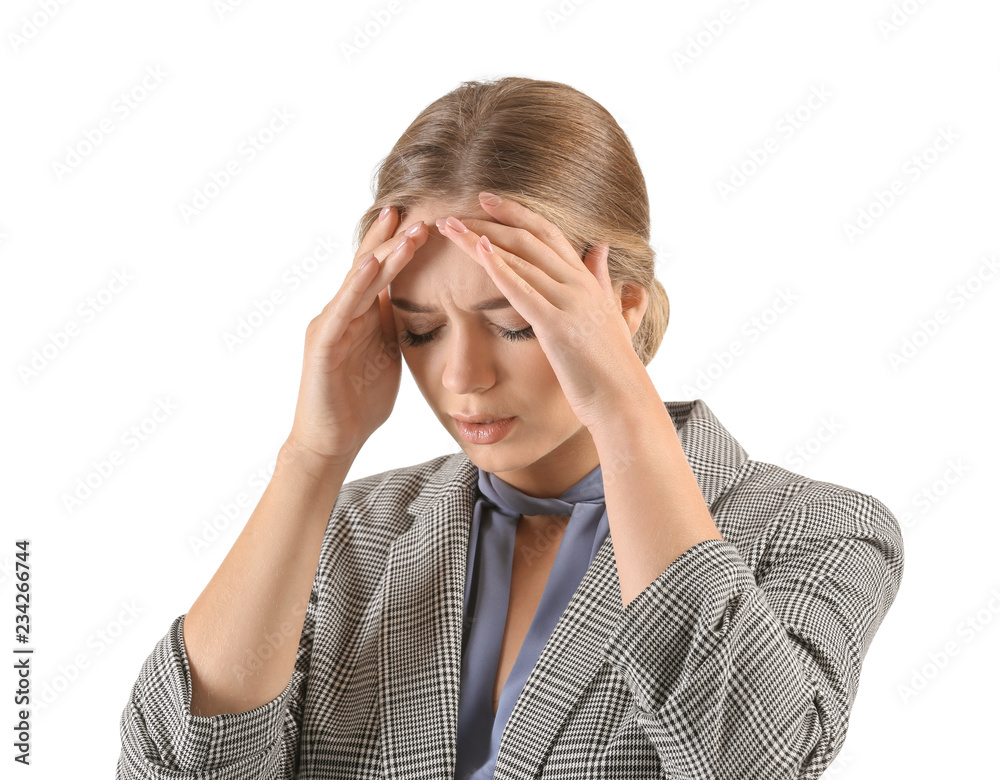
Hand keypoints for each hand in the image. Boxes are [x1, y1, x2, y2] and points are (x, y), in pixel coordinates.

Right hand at [286, 207, 427, 471]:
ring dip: (382, 254)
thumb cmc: (360, 402)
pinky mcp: (322, 345)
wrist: (333, 442)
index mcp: (360, 315)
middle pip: (370, 268)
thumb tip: (418, 300)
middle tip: (420, 211)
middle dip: (394, 240)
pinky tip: (371, 264)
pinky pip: (341, 309)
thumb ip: (395, 325)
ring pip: (358, 282)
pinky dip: (356, 285)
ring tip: (404, 227)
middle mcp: (341, 313)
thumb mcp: (387, 354)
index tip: (428, 220)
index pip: (383, 273)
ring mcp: (329, 326)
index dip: (402, 247)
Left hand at [436, 193, 651, 432]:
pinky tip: (478, 250)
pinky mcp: (557, 326)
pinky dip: (500, 267)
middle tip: (456, 210)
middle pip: (529, 238)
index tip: (488, 201)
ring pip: (520, 258)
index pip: (548, 234)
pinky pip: (523, 290)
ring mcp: (569, 303)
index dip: (517, 214)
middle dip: (490, 221)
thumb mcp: (610, 314)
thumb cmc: (611, 366)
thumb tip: (600, 247)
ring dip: (480, 239)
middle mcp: (579, 284)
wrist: (622, 400)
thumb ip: (601, 280)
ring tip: (450, 227)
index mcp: (587, 281)